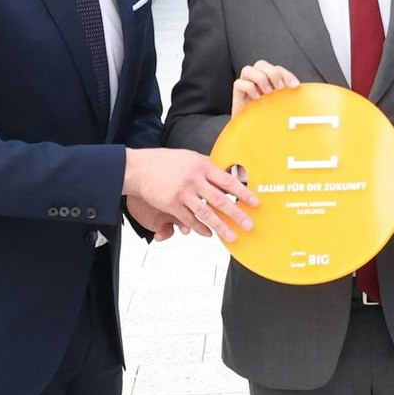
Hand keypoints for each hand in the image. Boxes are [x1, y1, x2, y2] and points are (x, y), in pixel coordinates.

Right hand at [124, 147, 256, 240]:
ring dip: (220, 227)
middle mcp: (194, 180)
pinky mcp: (171, 204)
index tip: (254, 202)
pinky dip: (199, 228)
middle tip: (249, 225)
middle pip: (220, 200)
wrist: (139, 168)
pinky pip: (189, 219)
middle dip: (237, 214)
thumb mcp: (189, 157)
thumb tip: (226, 174)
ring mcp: (182, 193)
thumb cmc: (165, 162)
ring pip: (206, 213)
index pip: (227, 181)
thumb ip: (207, 166)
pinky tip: (208, 233)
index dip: (243, 192)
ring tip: (232, 236)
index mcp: (202, 166)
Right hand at [229, 60, 299, 108]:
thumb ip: (287, 94)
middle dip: (272, 73)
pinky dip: (249, 88)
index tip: (295, 86)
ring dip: (260, 79)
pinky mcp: (237, 92)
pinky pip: (239, 83)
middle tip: (280, 88)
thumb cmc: (268, 114)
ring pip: (247, 69)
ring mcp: (245, 83)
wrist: (253, 129)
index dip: (286, 74)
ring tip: (267, 93)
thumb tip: (298, 88)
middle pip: (261, 64)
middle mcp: (255, 78)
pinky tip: (257, 98)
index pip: (277, 69)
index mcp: (268, 78)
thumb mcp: (281, 102)